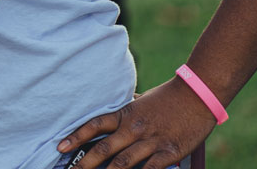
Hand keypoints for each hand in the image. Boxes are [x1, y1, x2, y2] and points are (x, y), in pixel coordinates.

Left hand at [58, 78, 215, 168]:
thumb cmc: (168, 98)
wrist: (197, 95)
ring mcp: (151, 141)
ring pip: (123, 163)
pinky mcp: (169, 153)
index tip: (60, 147)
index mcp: (126, 114)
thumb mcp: (142, 102)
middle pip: (104, 148)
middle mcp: (134, 128)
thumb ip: (127, 112)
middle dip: (85, 163)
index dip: (76, 137)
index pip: (94, 125)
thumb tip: (113, 119)